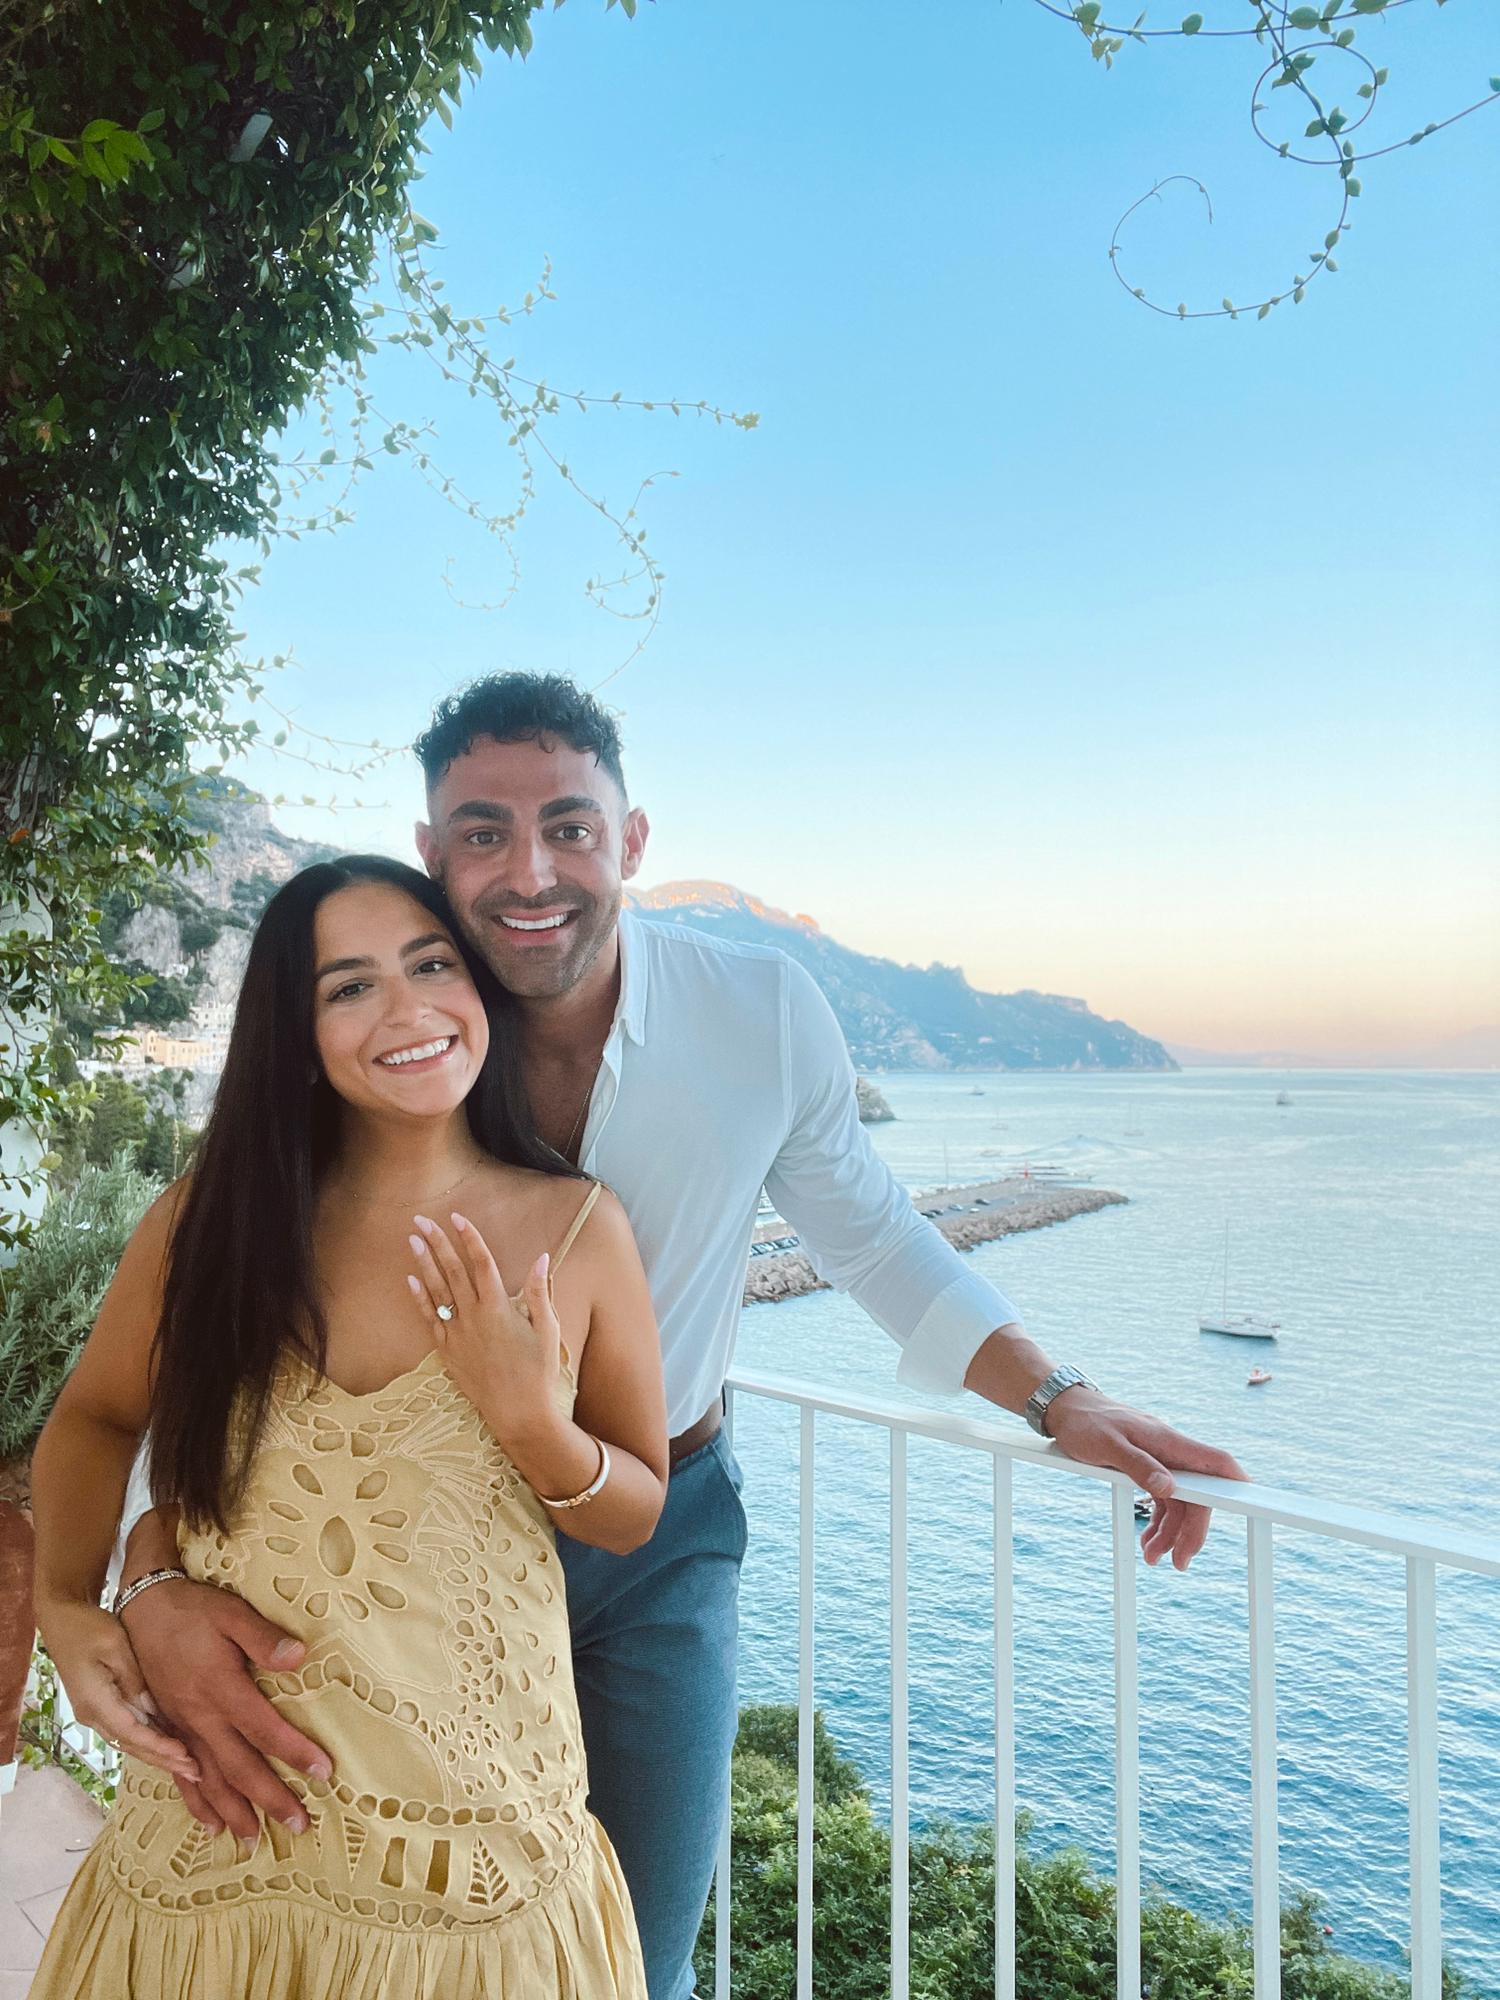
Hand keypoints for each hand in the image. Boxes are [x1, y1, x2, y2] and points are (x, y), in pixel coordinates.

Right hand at [36, 1599, 202, 1791]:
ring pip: (129, 1742)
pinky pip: (126, 1729)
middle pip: (131, 1745)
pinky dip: (147, 1740)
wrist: (60, 1619)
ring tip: (187, 1766)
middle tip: (196, 1772)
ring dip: (157, 1755)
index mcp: (95, 1702)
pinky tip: (168, 1746)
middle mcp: (92, 1715)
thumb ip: (134, 1679)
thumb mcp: (116, 1645)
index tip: (185, 1755)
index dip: (159, 1746)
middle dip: (163, 1760)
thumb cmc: (88, 1627)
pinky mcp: (100, 1706)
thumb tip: (152, 1709)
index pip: (132, 1733)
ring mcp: (94, 1713)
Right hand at [118, 1575, 331, 1844]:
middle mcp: (200, 1717)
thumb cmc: (194, 1610)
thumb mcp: (232, 1613)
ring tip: (254, 1841)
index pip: (265, 1730)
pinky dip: (197, 1803)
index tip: (324, 1774)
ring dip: (235, 1811)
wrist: (143, 1609)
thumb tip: (300, 1657)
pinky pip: (180, 1776)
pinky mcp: (167, 1730)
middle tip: (299, 1826)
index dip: (296, 1753)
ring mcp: (181, 1728)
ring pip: (210, 1780)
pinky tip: (212, 1824)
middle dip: (270, 1799)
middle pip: (240, 1767)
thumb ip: (264, 1638)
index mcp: (221, 1689)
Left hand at [407, 1209, 561, 1445]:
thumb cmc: (538, 1372)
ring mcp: (457, 1334)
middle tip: (422, 1219)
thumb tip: (541, 1257)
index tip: (457, 1217)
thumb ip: (540, 1291)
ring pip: (437, 1291)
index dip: (469, 1238)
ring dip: (424, 1263)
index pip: (481, 1263)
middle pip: (452, 1271)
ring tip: (412, 1240)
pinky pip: (430, 1319)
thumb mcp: (547, 1330)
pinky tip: (411, 1280)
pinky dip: (420, 1298)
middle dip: (437, 1242)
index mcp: (499, 1308)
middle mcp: (473, 1317)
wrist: (519, 1414)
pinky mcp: (448, 1351)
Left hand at [1043, 1389, 1247, 1570]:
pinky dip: (1157, 1523)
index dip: (1236, 1483)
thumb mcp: (1107, 1446)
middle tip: (1180, 1563)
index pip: (1214, 1461)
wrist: (1065, 1410)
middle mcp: (1169, 1452)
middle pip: (1197, 1495)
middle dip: (1192, 1530)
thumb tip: (1169, 1489)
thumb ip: (1138, 1467)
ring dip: (1170, 1533)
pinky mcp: (1145, 1469)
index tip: (1251, 1507)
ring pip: (1178, 1502)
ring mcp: (1159, 1461)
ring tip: (1152, 1557)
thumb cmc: (1085, 1423)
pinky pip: (1161, 1500)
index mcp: (1167, 1441)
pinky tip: (1147, 1541)